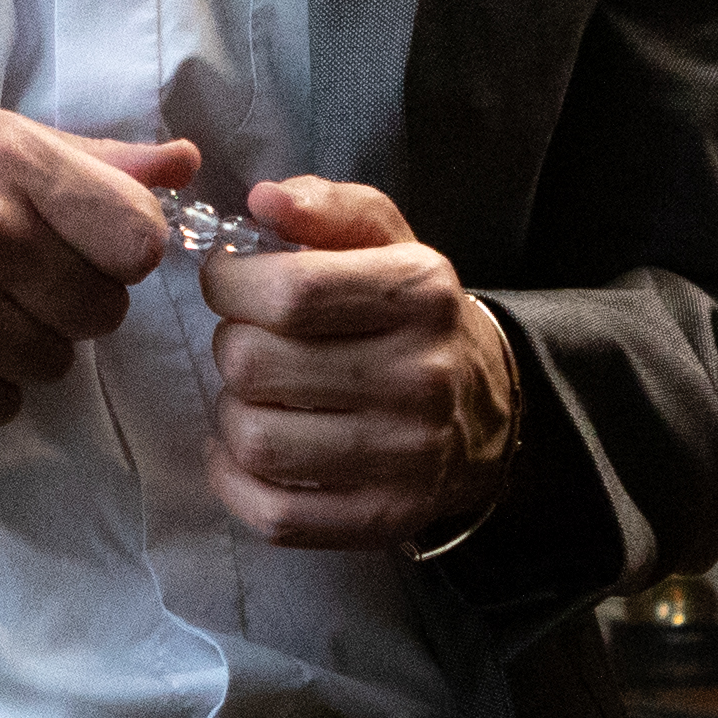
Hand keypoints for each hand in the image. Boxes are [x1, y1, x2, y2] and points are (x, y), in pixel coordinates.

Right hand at [0, 112, 197, 427]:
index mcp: (5, 156)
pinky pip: (1, 405)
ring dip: (22, 347)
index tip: (78, 248)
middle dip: (68, 302)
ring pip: (56, 364)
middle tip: (8, 280)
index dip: (118, 252)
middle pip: (103, 309)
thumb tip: (187, 167)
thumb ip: (88, 160)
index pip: (138, 238)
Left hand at [192, 177, 519, 550]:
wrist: (489, 411)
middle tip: (251, 342)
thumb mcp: (388, 242)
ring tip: (256, 396)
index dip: (229, 284)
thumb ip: (327, 206)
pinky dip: (236, 483)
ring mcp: (407, 456)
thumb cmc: (412, 317)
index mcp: (421, 293)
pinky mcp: (387, 517)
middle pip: (256, 365)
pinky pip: (276, 515)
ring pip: (257, 440)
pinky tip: (242, 453)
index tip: (228, 283)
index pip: (288, 292)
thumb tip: (263, 200)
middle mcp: (422, 376)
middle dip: (232, 346)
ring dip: (232, 414)